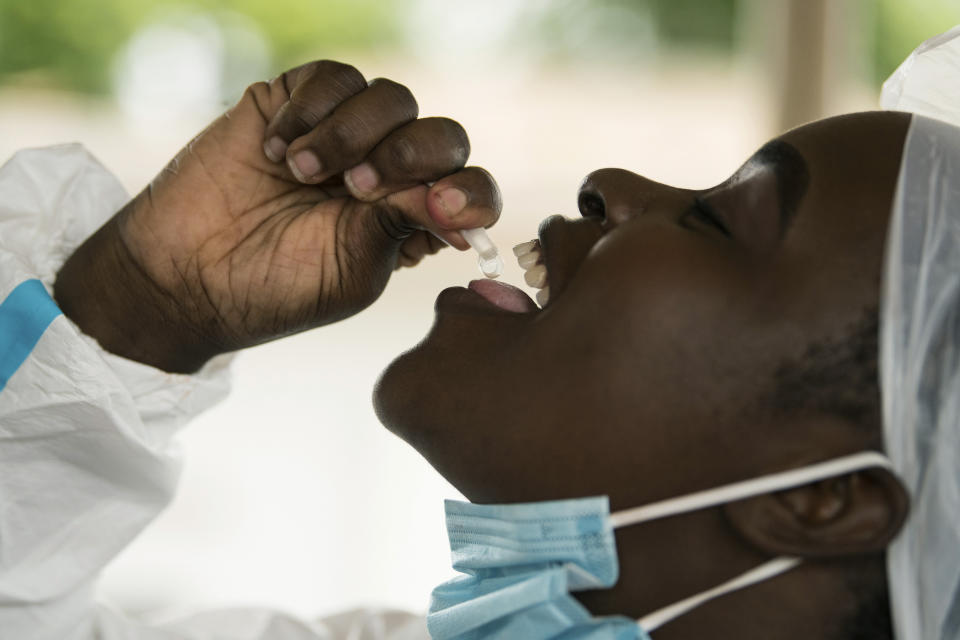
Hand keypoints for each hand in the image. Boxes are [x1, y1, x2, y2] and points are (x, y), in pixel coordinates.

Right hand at [54, 61, 500, 372]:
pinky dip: (311, 109)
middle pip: (441, 134)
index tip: (444, 208)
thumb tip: (458, 197)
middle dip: (411, 154)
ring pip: (393, 98)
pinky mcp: (297, 104)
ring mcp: (345, 136)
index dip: (471, 192)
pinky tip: (276, 150)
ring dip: (352, 133)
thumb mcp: (356, 270)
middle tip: (359, 187)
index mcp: (411, 222)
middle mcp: (388, 174)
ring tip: (303, 174)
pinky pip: (334, 77)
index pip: (471, 190)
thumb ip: (407, 224)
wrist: (185, 273)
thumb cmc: (275, 287)